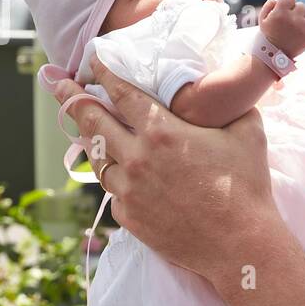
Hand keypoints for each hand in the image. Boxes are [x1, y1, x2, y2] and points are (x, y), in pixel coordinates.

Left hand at [50, 57, 280, 281]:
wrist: (240, 244)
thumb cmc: (246, 187)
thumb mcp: (248, 133)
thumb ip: (234, 107)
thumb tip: (234, 94)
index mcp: (161, 131)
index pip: (120, 93)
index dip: (103, 72)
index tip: (93, 60)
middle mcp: (136, 158)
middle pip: (91, 121)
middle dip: (70, 97)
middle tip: (56, 83)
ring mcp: (129, 191)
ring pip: (97, 159)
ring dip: (91, 141)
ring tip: (86, 130)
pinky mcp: (129, 218)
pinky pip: (114, 192)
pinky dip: (117, 180)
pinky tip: (125, 176)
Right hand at [259, 0, 304, 57]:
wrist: (273, 57)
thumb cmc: (268, 36)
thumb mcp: (263, 19)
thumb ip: (270, 4)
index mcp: (280, 13)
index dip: (288, 3)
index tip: (285, 11)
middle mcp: (294, 20)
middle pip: (302, 6)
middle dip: (296, 13)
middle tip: (290, 24)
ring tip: (300, 28)